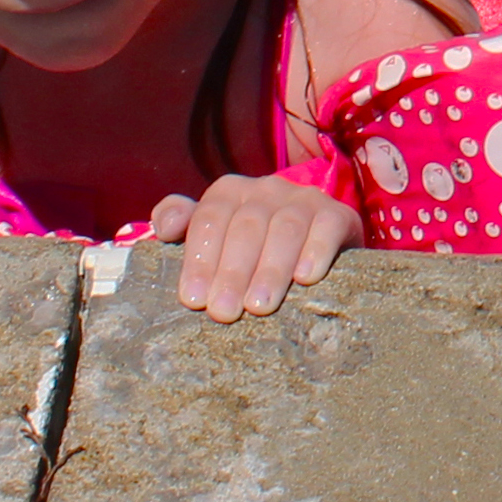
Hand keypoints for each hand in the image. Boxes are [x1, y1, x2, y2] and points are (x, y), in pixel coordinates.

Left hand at [156, 173, 358, 321]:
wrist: (318, 245)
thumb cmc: (253, 251)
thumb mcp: (216, 237)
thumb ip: (185, 226)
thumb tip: (163, 228)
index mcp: (229, 191)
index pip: (209, 219)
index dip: (200, 259)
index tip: (194, 300)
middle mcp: (266, 189)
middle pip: (246, 226)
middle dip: (232, 272)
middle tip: (223, 312)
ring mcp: (304, 199)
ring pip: (285, 228)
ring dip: (270, 269)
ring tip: (259, 306)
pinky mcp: (338, 214)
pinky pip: (326, 228)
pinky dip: (315, 251)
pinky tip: (305, 279)